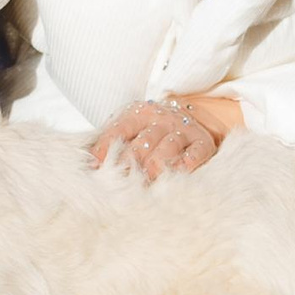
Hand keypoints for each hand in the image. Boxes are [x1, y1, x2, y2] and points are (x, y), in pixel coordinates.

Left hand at [92, 95, 241, 178]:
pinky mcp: (203, 143)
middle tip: (120, 180)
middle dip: (131, 161)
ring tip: (146, 180)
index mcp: (139, 113)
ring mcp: (184, 130)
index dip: (107, 147)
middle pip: (144, 141)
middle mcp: (162, 119)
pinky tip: (177, 174)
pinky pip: (195, 154)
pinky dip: (186, 164)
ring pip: (168, 147)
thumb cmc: (154, 129)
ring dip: (156, 165)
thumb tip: (92, 164)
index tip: (96, 166)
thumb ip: (113, 141)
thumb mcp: (133, 126)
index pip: (120, 128)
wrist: (195, 115)